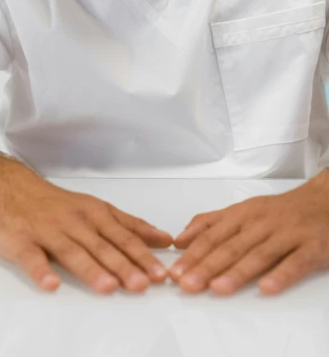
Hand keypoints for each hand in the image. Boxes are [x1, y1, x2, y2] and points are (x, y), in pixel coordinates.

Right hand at [0, 163, 172, 294]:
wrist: (10, 188)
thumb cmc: (56, 204)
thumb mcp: (96, 208)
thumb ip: (128, 225)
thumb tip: (164, 239)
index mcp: (94, 214)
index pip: (123, 236)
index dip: (142, 255)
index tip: (160, 273)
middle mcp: (74, 221)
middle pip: (102, 246)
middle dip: (123, 265)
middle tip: (142, 284)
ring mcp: (47, 231)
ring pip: (72, 251)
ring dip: (91, 269)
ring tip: (108, 287)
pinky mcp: (22, 241)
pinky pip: (32, 258)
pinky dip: (41, 271)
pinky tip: (51, 284)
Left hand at [168, 171, 328, 294]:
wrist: (322, 201)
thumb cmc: (278, 211)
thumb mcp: (242, 210)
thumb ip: (211, 223)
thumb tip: (180, 239)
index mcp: (243, 214)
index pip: (213, 235)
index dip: (193, 254)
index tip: (175, 272)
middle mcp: (261, 223)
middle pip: (231, 246)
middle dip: (207, 266)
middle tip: (187, 284)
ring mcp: (286, 235)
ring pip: (259, 254)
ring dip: (237, 272)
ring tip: (217, 288)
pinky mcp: (311, 248)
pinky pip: (294, 263)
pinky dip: (280, 275)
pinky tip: (265, 288)